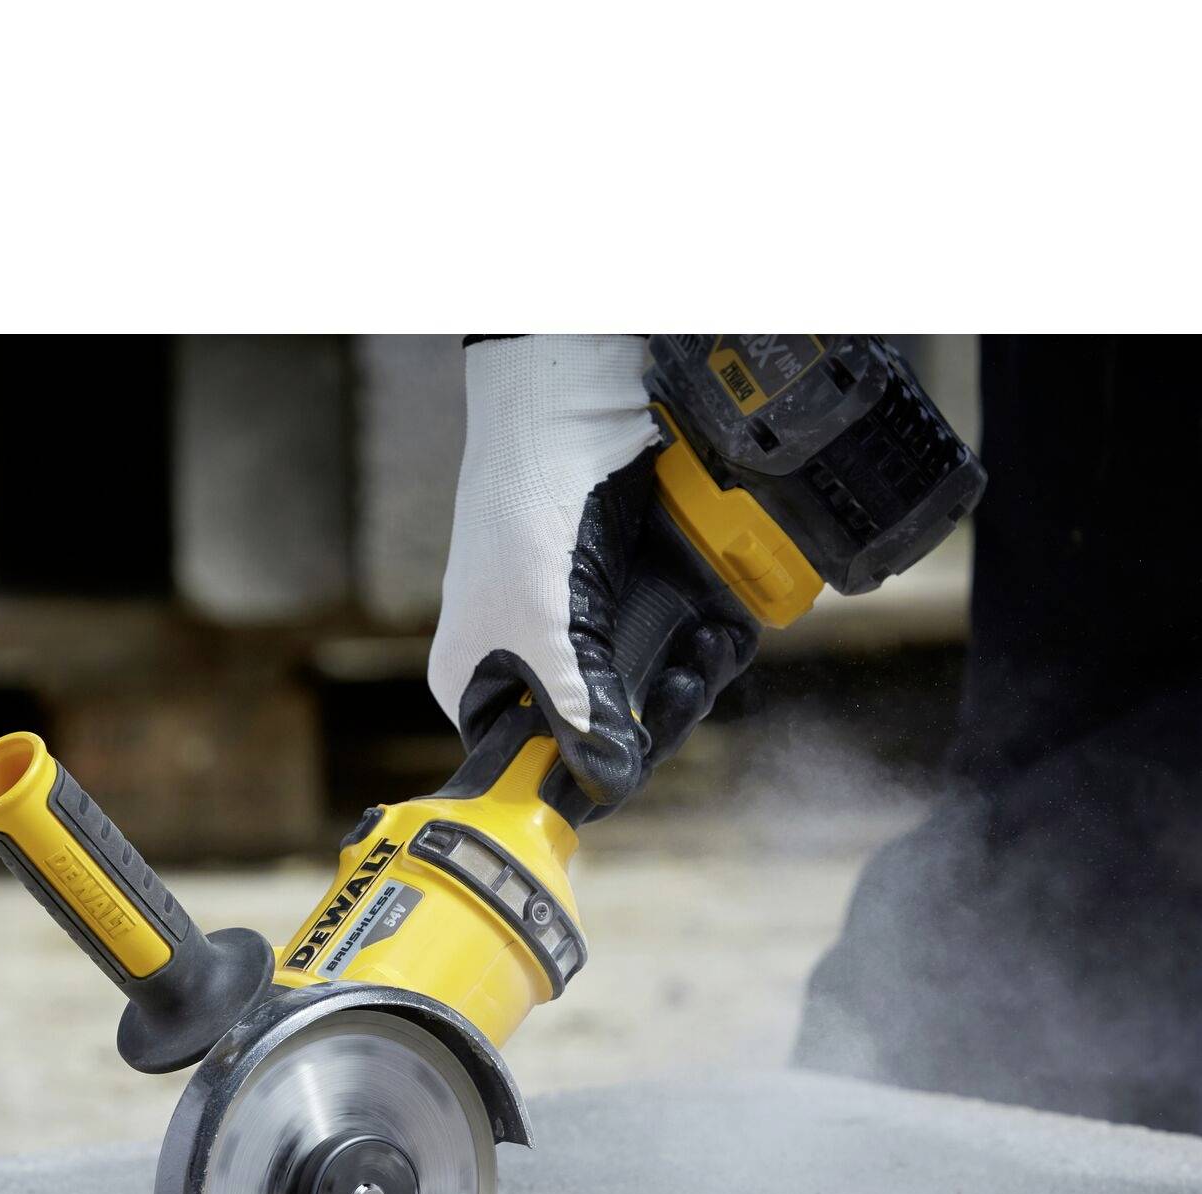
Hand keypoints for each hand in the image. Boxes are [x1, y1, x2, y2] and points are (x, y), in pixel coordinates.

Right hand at [428, 335, 758, 815]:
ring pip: (648, 692)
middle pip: (606, 731)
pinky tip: (718, 634)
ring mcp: (585, 631)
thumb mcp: (549, 626)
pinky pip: (673, 647)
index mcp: (482, 683)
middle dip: (658, 716)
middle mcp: (533, 664)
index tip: (642, 758)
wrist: (570, 401)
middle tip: (688, 686)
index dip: (595, 771)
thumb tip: (605, 783)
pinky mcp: (631, 598)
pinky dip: (703, 649)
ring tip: (707, 650)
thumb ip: (579, 710)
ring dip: (691, 682)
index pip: (540, 761)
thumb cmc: (528, 508)